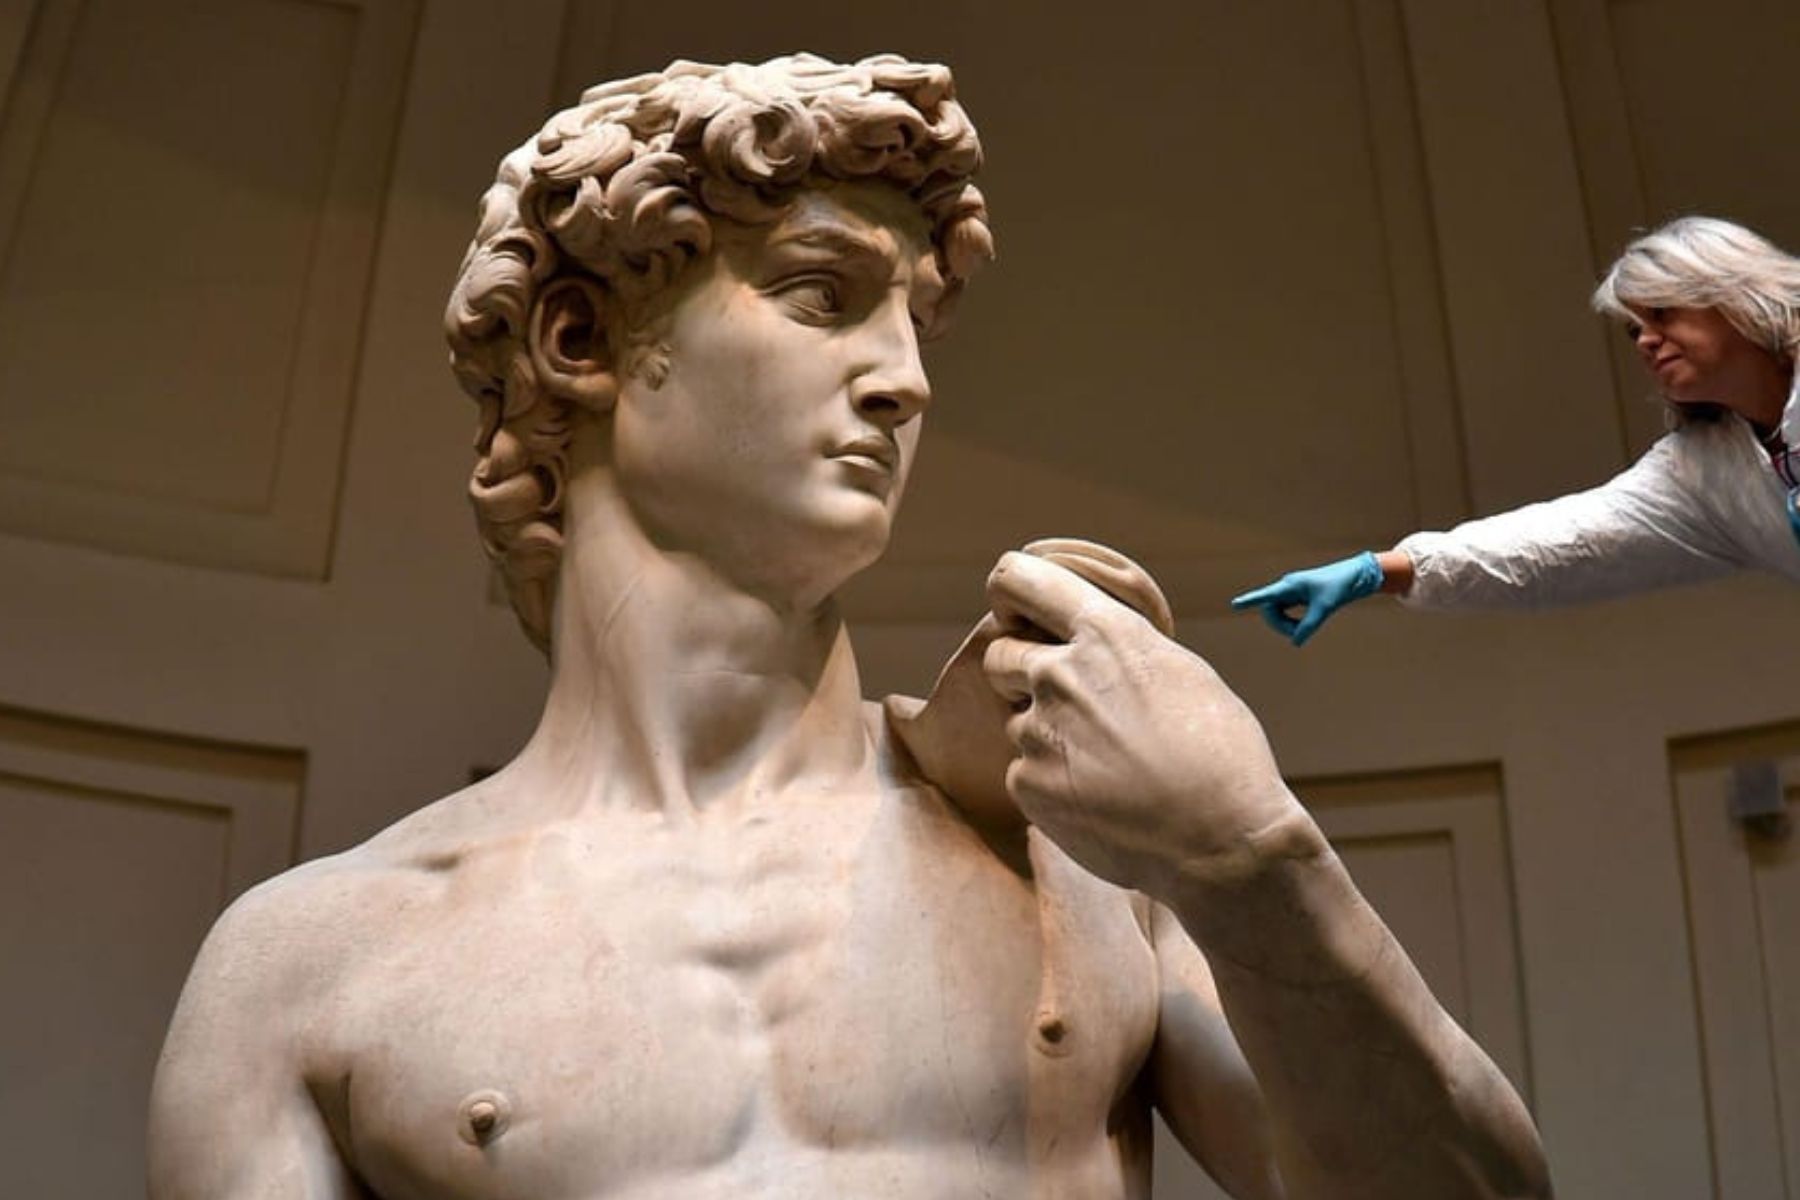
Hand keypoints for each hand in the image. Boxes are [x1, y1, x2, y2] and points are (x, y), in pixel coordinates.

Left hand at [982, 552, 1311, 900]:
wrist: (1221, 839)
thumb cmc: (1220, 753)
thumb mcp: (1181, 671)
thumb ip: (1122, 649)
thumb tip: (1091, 642)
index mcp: (1102, 633)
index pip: (1017, 579)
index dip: (1010, 591)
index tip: (1016, 607)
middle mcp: (1058, 674)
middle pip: (1000, 655)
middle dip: (1020, 672)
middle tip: (1070, 704)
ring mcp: (1037, 732)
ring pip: (1018, 721)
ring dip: (1047, 736)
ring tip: (1106, 765)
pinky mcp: (1027, 785)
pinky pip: (1024, 772)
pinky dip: (1052, 783)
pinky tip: (1100, 800)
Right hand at [1230, 551, 1383, 644]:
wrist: (1355, 576)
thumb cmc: (1339, 587)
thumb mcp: (1325, 608)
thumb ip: (1309, 626)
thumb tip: (1295, 643)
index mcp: (1291, 585)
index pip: (1266, 596)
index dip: (1250, 601)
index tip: (1234, 605)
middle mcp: (1288, 588)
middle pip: (1270, 610)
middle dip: (1280, 625)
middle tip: (1298, 634)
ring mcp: (1292, 592)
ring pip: (1277, 613)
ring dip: (1286, 625)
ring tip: (1303, 630)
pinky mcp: (1299, 597)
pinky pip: (1286, 613)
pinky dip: (1292, 623)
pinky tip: (1302, 627)